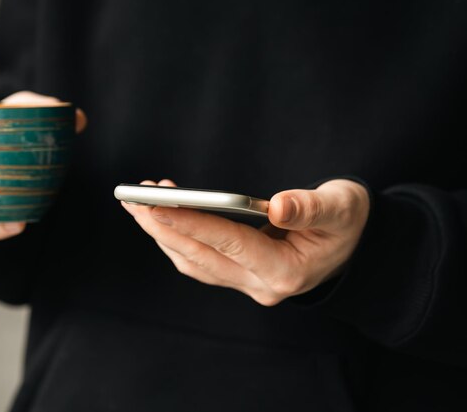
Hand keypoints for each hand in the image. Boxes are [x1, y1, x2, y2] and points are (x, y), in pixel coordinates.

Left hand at [122, 179, 369, 305]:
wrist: (353, 246)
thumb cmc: (348, 222)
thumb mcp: (342, 208)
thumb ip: (311, 208)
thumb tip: (277, 205)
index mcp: (286, 271)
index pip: (230, 244)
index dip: (193, 223)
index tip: (156, 205)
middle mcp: (261, 284)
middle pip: (201, 258)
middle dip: (163, 228)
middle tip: (132, 200)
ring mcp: (248, 284)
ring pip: (194, 263)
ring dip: (163, 235)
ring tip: (137, 205)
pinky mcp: (239, 277)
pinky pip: (200, 262)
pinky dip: (178, 240)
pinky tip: (161, 220)